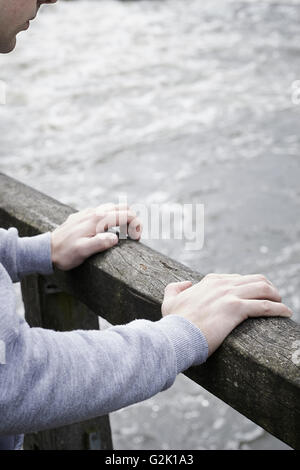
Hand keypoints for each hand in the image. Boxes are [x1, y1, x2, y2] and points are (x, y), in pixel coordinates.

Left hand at [51, 202, 141, 270]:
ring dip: (123, 218)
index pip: (125, 214)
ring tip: (124, 234)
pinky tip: (109, 231)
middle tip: (134, 236)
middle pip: (122, 208)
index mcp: (97, 219)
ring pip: (113, 208)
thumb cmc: (65, 253)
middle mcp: (94, 212)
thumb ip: (100, 243)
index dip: (136, 225)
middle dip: (133, 220)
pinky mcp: (83, 216)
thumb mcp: (83, 251)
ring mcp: (88, 212)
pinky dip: (113, 218)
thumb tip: (115, 238)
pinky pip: (103, 211)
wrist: (46, 250)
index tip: (137, 239)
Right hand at [162, 273, 292, 355]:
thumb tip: (186, 283)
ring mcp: (229, 295)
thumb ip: (175, 288)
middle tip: (274, 299)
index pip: (236, 278)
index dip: (248, 286)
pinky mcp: (235, 309)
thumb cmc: (174, 323)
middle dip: (268, 288)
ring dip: (276, 295)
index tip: (254, 296)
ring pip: (263, 288)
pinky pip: (265, 306)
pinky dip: (279, 308)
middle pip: (254, 279)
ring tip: (282, 305)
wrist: (177, 335)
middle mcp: (221, 285)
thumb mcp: (169, 301)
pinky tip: (286, 313)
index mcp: (209, 282)